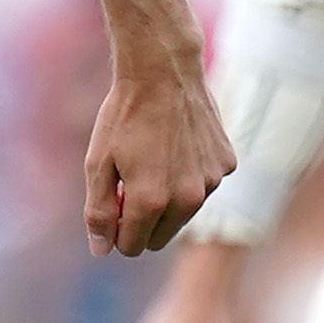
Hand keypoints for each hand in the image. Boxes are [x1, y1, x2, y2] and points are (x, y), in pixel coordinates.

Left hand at [87, 44, 233, 258]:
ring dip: (167, 200)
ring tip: (153, 160)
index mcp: (151, 202)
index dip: (116, 230)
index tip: (111, 204)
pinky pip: (204, 185)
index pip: (132, 246)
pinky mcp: (225, 165)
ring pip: (183, 213)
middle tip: (128, 184)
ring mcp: (211, 182)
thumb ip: (97, 212)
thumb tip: (101, 251)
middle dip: (141, 221)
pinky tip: (178, 145)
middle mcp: (187, 199)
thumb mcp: (97, 164)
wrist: (163, 71)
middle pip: (160, 238)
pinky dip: (189, 175)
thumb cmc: (124, 116)